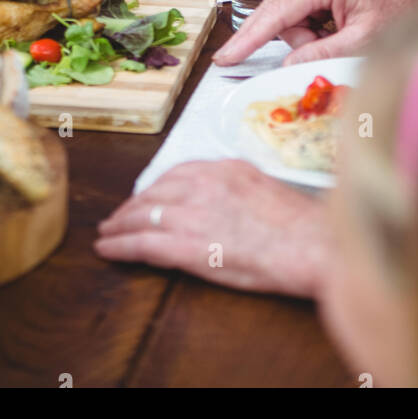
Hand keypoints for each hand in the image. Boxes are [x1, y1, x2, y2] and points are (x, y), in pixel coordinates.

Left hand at [94, 159, 330, 296]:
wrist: (311, 246)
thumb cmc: (300, 225)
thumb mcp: (264, 187)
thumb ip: (236, 187)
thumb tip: (223, 199)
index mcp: (223, 168)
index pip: (176, 174)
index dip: (156, 189)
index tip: (146, 198)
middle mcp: (202, 183)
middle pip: (154, 193)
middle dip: (132, 206)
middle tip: (117, 217)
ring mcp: (192, 212)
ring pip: (142, 215)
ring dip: (119, 225)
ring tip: (106, 234)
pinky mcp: (186, 245)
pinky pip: (142, 243)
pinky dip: (119, 246)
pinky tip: (107, 250)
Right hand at [213, 0, 417, 65]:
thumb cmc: (401, 10)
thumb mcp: (363, 41)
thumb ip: (322, 54)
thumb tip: (288, 67)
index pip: (274, 15)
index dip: (247, 40)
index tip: (225, 58)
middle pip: (277, 16)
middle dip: (293, 42)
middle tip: (306, 57)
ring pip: (287, 21)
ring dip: (306, 41)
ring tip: (339, 42)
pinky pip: (298, 18)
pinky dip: (312, 34)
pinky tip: (335, 35)